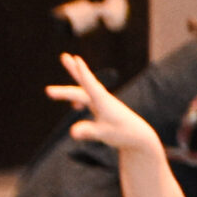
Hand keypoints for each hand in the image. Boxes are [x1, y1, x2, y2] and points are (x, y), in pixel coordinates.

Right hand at [46, 53, 162, 156]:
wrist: (140, 137)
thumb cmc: (123, 134)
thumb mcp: (104, 134)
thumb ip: (88, 131)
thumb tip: (72, 133)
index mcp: (104, 102)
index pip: (91, 85)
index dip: (83, 73)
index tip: (77, 59)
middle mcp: (102, 99)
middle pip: (81, 90)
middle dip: (70, 80)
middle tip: (61, 62)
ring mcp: (102, 102)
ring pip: (82, 93)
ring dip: (69, 89)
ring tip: (57, 79)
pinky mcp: (102, 107)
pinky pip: (86, 99)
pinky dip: (78, 98)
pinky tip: (74, 105)